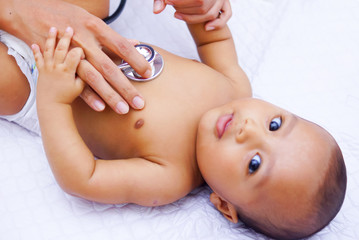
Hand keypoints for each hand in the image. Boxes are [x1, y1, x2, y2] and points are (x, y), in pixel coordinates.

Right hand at [7, 0, 150, 113]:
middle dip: (126, 87)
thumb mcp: (92, 20)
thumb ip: (113, 36)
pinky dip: (88, 96)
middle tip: (139, 103)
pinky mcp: (60, 64)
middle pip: (109, 67)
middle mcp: (85, 41)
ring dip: (109, 96)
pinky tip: (100, 107)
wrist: (31, 12)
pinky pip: (75, 83)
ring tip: (123, 110)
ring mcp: (71, 54)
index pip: (121, 46)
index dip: (137, 60)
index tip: (148, 73)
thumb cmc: (66, 16)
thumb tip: (136, 43)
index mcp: (96, 28)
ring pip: (93, 78)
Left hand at [33, 27, 84, 104]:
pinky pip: (38, 59)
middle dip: (66, 37)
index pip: (75, 54)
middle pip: (61, 48)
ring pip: (49, 50)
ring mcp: (48, 68)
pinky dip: (36, 51)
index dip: (80, 51)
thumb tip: (93, 68)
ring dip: (51, 38)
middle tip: (70, 28)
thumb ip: (85, 76)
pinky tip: (35, 44)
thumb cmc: (67, 97)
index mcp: (67, 71)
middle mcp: (56, 67)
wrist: (52, 105)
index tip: (83, 53)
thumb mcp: (80, 88)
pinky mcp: (41, 70)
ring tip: (53, 29)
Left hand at [153, 0, 231, 30]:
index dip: (180, 2)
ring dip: (194, 18)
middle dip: (185, 10)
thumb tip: (156, 11)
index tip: (168, 2)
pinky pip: (227, 14)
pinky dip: (218, 23)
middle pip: (202, 6)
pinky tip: (206, 28)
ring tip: (179, 14)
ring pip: (211, 13)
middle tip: (174, 9)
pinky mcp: (225, 3)